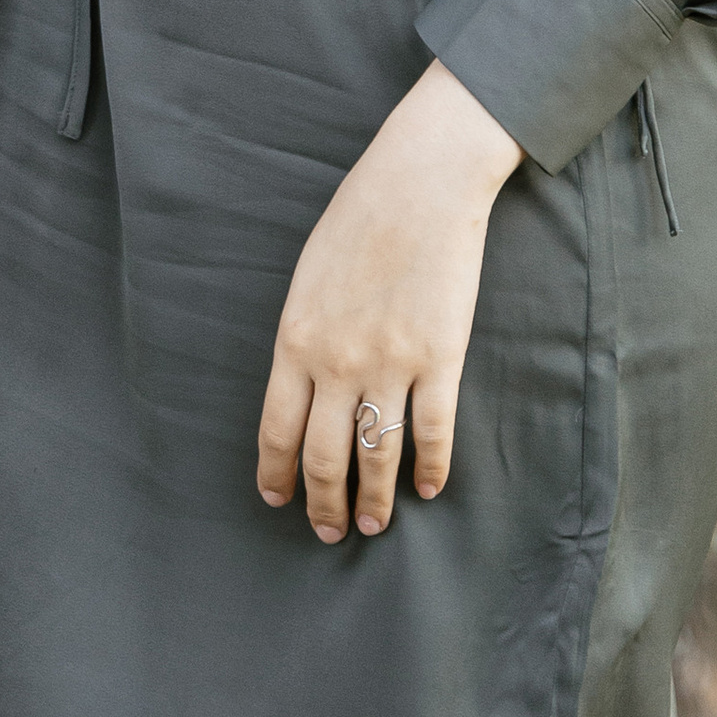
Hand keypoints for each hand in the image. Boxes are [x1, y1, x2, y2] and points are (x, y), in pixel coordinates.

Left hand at [256, 63, 521, 539]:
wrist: (419, 185)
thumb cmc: (357, 222)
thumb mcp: (307, 281)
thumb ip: (303, 338)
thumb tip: (302, 388)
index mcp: (295, 341)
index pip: (276, 430)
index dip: (277, 473)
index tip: (278, 500)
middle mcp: (336, 364)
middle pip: (323, 455)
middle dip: (323, 503)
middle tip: (330, 532)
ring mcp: (390, 365)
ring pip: (377, 457)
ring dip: (373, 499)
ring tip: (374, 524)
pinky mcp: (440, 359)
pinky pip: (433, 433)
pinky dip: (431, 469)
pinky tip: (428, 489)